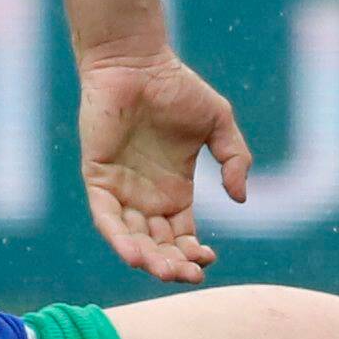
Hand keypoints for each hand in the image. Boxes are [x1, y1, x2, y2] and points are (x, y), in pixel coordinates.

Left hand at [78, 51, 249, 281]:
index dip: (194, 253)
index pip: (183, 236)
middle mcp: (146, 196)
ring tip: (166, 272)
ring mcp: (121, 189)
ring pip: (133, 237)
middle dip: (174, 264)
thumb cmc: (176, 88)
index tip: (210, 259)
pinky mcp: (98, 177)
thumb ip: (235, 159)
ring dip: (148, 259)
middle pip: (159, 245)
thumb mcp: (219, 125)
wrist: (137, 62)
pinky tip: (135, 255)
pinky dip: (118, 237)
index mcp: (174, 190)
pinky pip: (105, 216)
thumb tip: (240, 198)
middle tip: (190, 276)